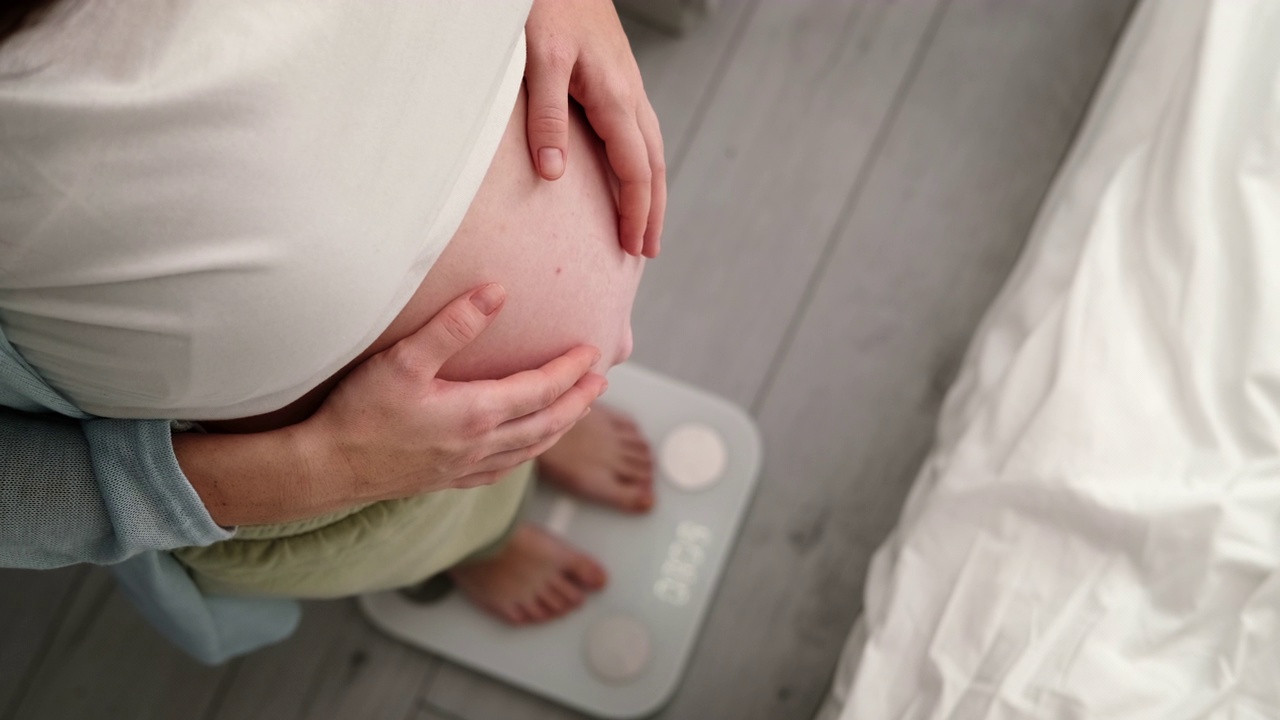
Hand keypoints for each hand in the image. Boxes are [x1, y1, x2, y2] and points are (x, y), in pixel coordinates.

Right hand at [300, 283, 606, 506]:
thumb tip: (497, 292)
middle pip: (547, 424)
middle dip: (578, 401)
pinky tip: (528, 446)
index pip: (540, 390)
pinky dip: (530, 452)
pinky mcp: (450, 480)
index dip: (570, 372)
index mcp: (476, 414)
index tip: (593, 354)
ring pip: (531, 449)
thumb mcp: (404, 360)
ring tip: (578, 409)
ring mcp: (467, 467)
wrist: (327, 468)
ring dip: (560, 427)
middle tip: (601, 381)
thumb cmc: (361, 412)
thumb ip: (452, 326)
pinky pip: (507, 468)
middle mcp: (481, 445)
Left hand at [524, 0, 665, 257]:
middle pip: (653, 165)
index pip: (635, 170)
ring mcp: (628, 87)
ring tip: (646, 223)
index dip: (636, 212)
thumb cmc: (548, 6)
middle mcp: (630, 96)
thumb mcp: (540, 58)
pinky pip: (639, 134)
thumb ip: (546, 116)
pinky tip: (630, 174)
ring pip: (651, 149)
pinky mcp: (617, 80)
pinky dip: (642, 165)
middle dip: (653, 211)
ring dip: (652, 191)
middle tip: (648, 250)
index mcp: (615, 98)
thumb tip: (554, 173)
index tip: (633, 247)